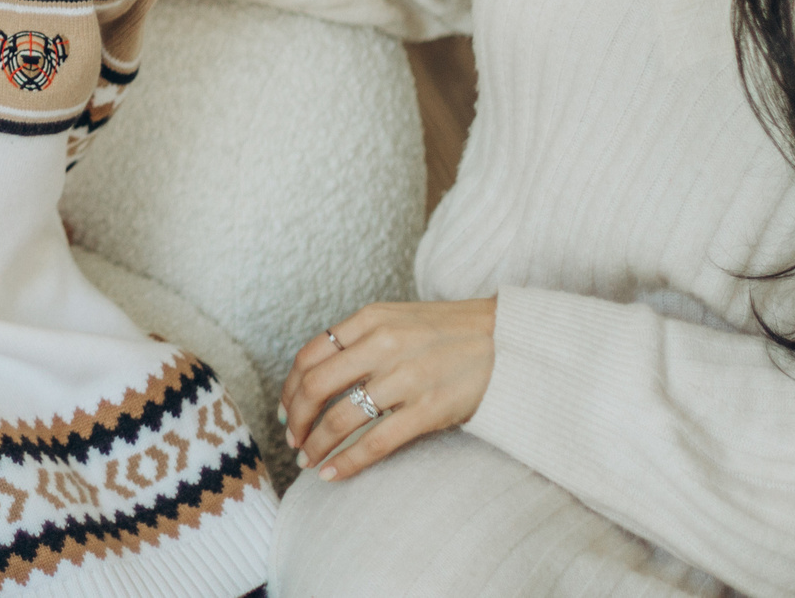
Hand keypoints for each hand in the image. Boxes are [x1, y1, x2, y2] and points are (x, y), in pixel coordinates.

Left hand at [279, 298, 495, 481]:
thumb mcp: (397, 318)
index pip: (309, 356)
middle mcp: (383, 344)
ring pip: (341, 417)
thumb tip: (316, 376)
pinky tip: (332, 474)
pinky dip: (348, 462)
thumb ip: (359, 339)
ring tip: (308, 460)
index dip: (290, 388)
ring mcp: (406, 377)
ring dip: (317, 444)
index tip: (286, 411)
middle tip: (293, 440)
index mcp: (370, 319)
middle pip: (316, 386)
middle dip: (296, 418)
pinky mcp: (429, 408)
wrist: (508, 338)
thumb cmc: (448, 332)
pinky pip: (376, 442)